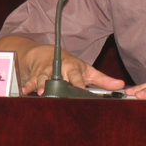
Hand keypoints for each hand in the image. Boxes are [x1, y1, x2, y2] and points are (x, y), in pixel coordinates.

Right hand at [0, 36, 123, 95]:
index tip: (80, 88)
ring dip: (41, 84)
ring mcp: (46, 71)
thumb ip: (103, 80)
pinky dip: (27, 85)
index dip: (78, 82)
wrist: (49, 54)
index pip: (76, 76)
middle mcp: (59, 68)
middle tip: (57, 91)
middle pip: (58, 76)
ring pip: (43, 78)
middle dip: (57, 84)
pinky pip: (31, 80)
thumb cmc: (72, 66)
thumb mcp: (88, 71)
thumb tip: (121, 85)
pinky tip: (24, 91)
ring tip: (40, 91)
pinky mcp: (35, 75)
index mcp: (72, 67)